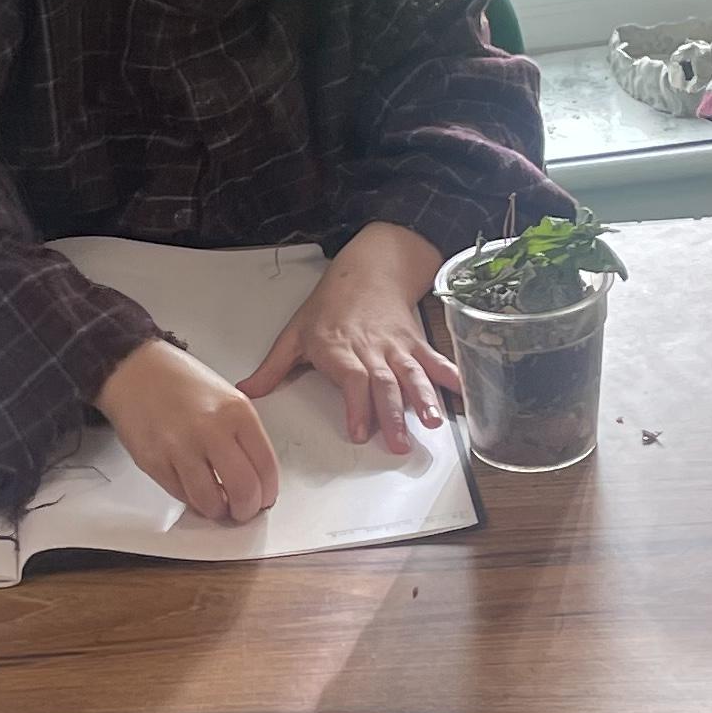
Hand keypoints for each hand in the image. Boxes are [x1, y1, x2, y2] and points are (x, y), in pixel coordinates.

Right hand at [97, 336, 280, 520]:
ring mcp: (180, 447)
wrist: (135, 371)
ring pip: (210, 502)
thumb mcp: (228, 398)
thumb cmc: (181, 384)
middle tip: (242, 511)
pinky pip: (181, 495)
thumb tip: (256, 480)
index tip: (264, 499)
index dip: (267, 493)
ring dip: (217, 511)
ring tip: (217, 504)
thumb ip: (244, 437)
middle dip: (246, 509)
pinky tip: (194, 489)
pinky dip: (192, 499)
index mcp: (237, 412)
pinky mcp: (154, 462)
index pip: (266, 467)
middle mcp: (211, 429)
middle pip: (243, 490)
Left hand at [240, 222, 463, 454]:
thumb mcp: (295, 333)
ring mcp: (397, 347)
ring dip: (424, 399)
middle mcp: (371, 349)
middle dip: (392, 414)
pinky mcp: (416, 343)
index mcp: (339, 349)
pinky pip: (435, 361)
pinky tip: (464, 397)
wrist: (369, 269)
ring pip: (412, 374)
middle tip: (399, 443)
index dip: (357, 405)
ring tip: (433, 422)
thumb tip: (246, 393)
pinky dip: (452, 378)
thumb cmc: (330, 305)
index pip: (351, 379)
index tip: (360, 432)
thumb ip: (273, 368)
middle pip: (384, 383)